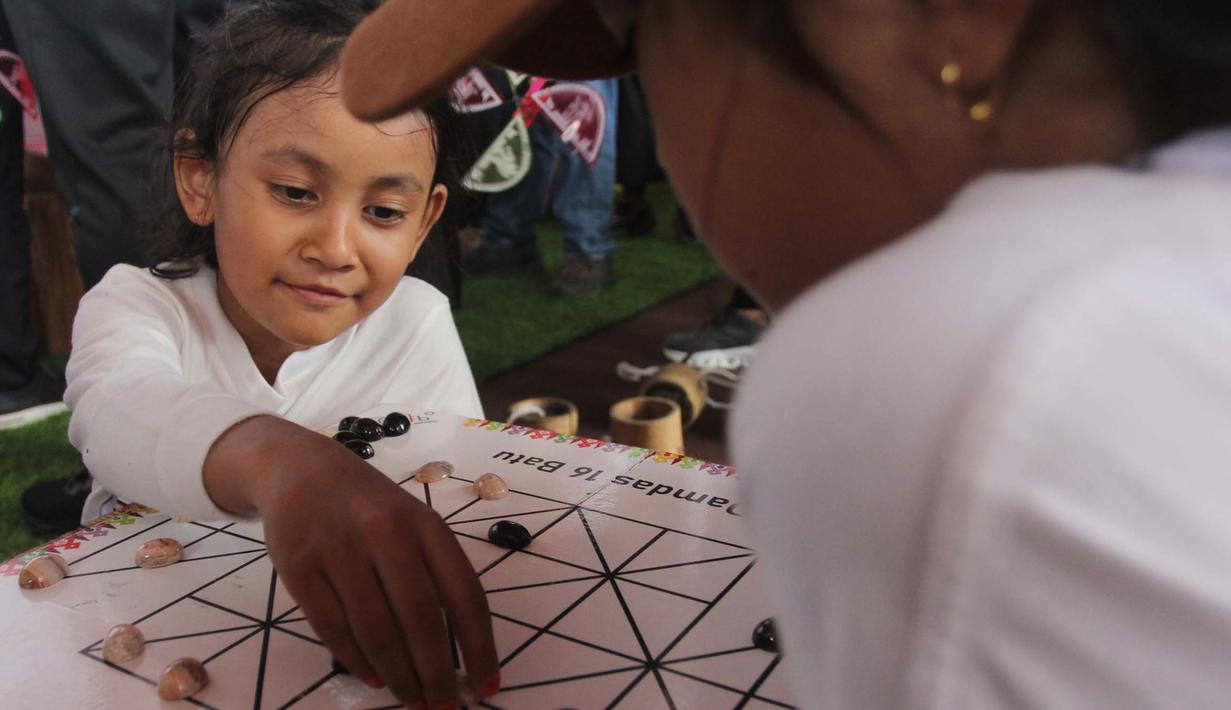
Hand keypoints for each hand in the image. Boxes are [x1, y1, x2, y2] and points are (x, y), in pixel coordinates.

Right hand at [204, 416, 498, 707]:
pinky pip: (333, 628)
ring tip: (412, 699)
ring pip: (377, 631)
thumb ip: (434, 574)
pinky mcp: (299, 565)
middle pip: (422, 620)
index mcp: (426, 524)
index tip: (487, 688)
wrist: (298, 468)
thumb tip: (459, 651)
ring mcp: (340, 548)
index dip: (480, 647)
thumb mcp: (412, 522)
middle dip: (436, 675)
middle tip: (442, 708)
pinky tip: (374, 678)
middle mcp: (386, 532)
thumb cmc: (368, 506)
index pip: (465, 595)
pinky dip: (357, 661)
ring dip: (399, 676)